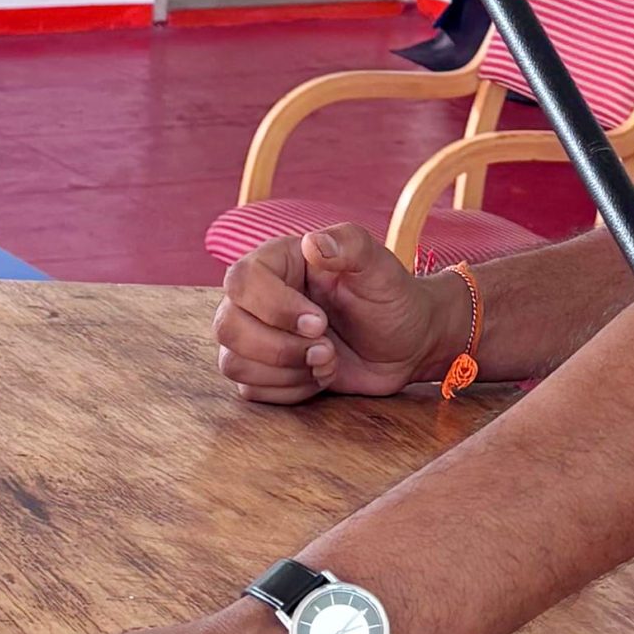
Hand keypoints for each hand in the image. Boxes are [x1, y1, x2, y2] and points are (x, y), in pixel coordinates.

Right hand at [212, 226, 457, 402]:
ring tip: (328, 360)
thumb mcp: (380, 267)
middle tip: (327, 348)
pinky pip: (250, 391)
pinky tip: (319, 376)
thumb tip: (313, 242)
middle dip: (280, 348)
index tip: (319, 322)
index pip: (242, 281)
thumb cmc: (392, 298)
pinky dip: (290, 390)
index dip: (275, 308)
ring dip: (287, 371)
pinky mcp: (263, 371)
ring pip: (233, 363)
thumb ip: (350, 245)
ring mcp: (256, 336)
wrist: (406, 343)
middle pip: (227, 327)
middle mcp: (257, 298)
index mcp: (278, 262)